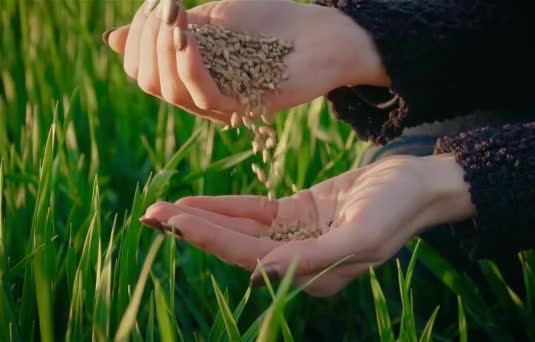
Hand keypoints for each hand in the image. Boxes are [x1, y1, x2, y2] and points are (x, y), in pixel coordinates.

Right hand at [103, 0, 388, 123]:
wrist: (324, 31)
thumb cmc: (271, 19)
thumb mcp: (211, 18)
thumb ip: (169, 30)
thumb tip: (113, 37)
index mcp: (193, 77)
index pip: (143, 72)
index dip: (137, 38)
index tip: (154, 5)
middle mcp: (205, 96)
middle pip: (150, 81)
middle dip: (146, 38)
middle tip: (163, 7)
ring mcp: (226, 104)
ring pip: (170, 89)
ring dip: (162, 46)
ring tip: (172, 14)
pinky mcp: (247, 106)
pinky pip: (203, 91)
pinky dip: (188, 59)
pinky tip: (188, 32)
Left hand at [139, 154, 474, 296]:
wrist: (416, 183)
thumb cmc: (397, 208)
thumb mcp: (363, 235)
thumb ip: (314, 259)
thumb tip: (259, 271)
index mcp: (313, 274)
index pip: (251, 257)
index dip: (210, 240)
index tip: (173, 221)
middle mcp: (298, 262)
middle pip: (236, 246)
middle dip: (193, 231)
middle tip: (150, 214)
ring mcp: (295, 238)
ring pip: (239, 230)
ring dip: (202, 218)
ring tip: (162, 208)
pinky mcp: (296, 216)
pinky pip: (254, 213)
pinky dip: (225, 207)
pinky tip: (195, 202)